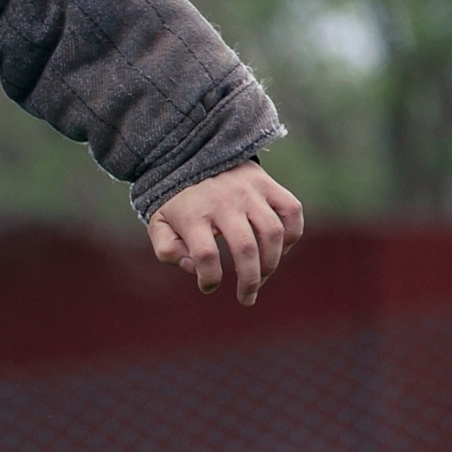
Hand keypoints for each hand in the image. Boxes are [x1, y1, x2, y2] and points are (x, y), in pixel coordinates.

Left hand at [147, 160, 304, 305]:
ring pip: (273, 233)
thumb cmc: (177, 200)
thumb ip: (169, 251)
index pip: (206, 256)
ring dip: (272, 262)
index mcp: (193, 216)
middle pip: (245, 248)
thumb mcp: (160, 224)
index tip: (208, 287)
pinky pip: (292, 211)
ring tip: (262, 277)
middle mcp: (223, 203)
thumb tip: (195, 268)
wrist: (192, 154)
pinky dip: (292, 235)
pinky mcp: (268, 184)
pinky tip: (281, 250)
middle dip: (249, 281)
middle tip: (247, 297)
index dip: (210, 279)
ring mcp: (249, 192)